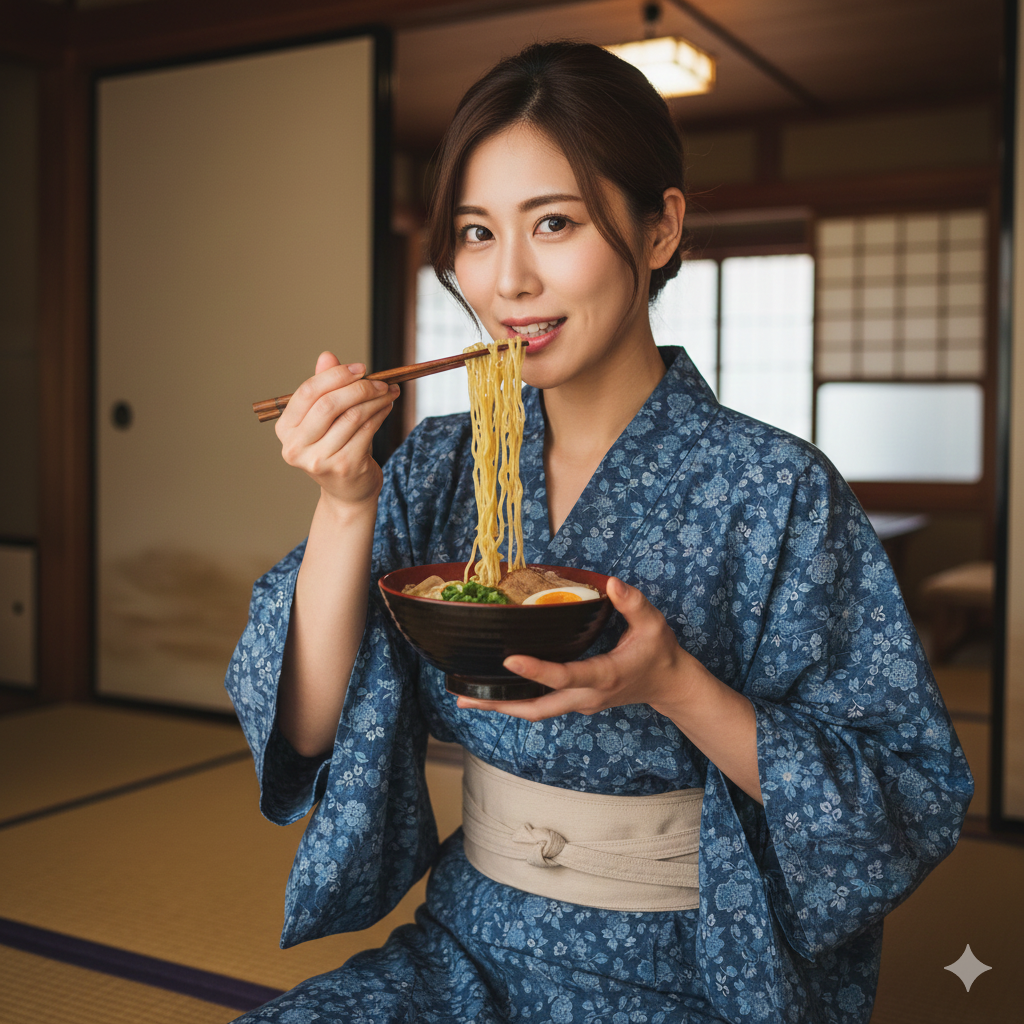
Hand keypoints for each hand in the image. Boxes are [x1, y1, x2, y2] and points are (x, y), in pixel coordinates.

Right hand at [276, 351, 398, 507]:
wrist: (347, 491)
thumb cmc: (335, 448)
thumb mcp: (325, 419)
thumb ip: (324, 388)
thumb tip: (327, 356)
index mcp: (285, 430)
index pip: (308, 392)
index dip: (336, 375)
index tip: (361, 368)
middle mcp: (296, 447)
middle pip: (329, 404)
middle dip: (360, 387)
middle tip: (381, 382)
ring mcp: (319, 460)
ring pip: (352, 416)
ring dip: (375, 400)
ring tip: (388, 393)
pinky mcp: (344, 467)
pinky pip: (367, 431)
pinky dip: (380, 414)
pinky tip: (387, 407)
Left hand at [455, 577, 703, 721]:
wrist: (668, 684)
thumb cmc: (659, 652)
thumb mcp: (653, 624)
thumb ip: (633, 604)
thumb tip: (611, 583)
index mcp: (603, 676)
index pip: (565, 676)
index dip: (537, 670)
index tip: (509, 658)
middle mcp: (587, 696)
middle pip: (538, 708)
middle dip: (502, 705)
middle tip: (465, 698)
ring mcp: (580, 703)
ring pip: (536, 711)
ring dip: (502, 707)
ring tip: (466, 700)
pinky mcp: (576, 703)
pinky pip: (541, 705)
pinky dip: (516, 701)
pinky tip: (493, 692)